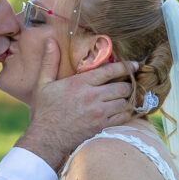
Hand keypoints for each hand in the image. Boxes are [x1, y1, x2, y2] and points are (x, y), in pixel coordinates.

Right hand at [16, 35, 136, 168]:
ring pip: (124, 102)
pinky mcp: (102, 126)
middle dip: (127, 85)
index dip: (126, 67)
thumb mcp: (43, 84)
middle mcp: (93, 96)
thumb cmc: (44, 111)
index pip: (110, 71)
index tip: (135, 65)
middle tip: (127, 84)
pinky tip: (124, 111)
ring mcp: (99, 113)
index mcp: (81, 83)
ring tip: (126, 97)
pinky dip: (126, 113)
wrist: (46, 138)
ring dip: (127, 99)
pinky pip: (123, 118)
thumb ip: (49, 61)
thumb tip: (50, 41)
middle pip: (122, 87)